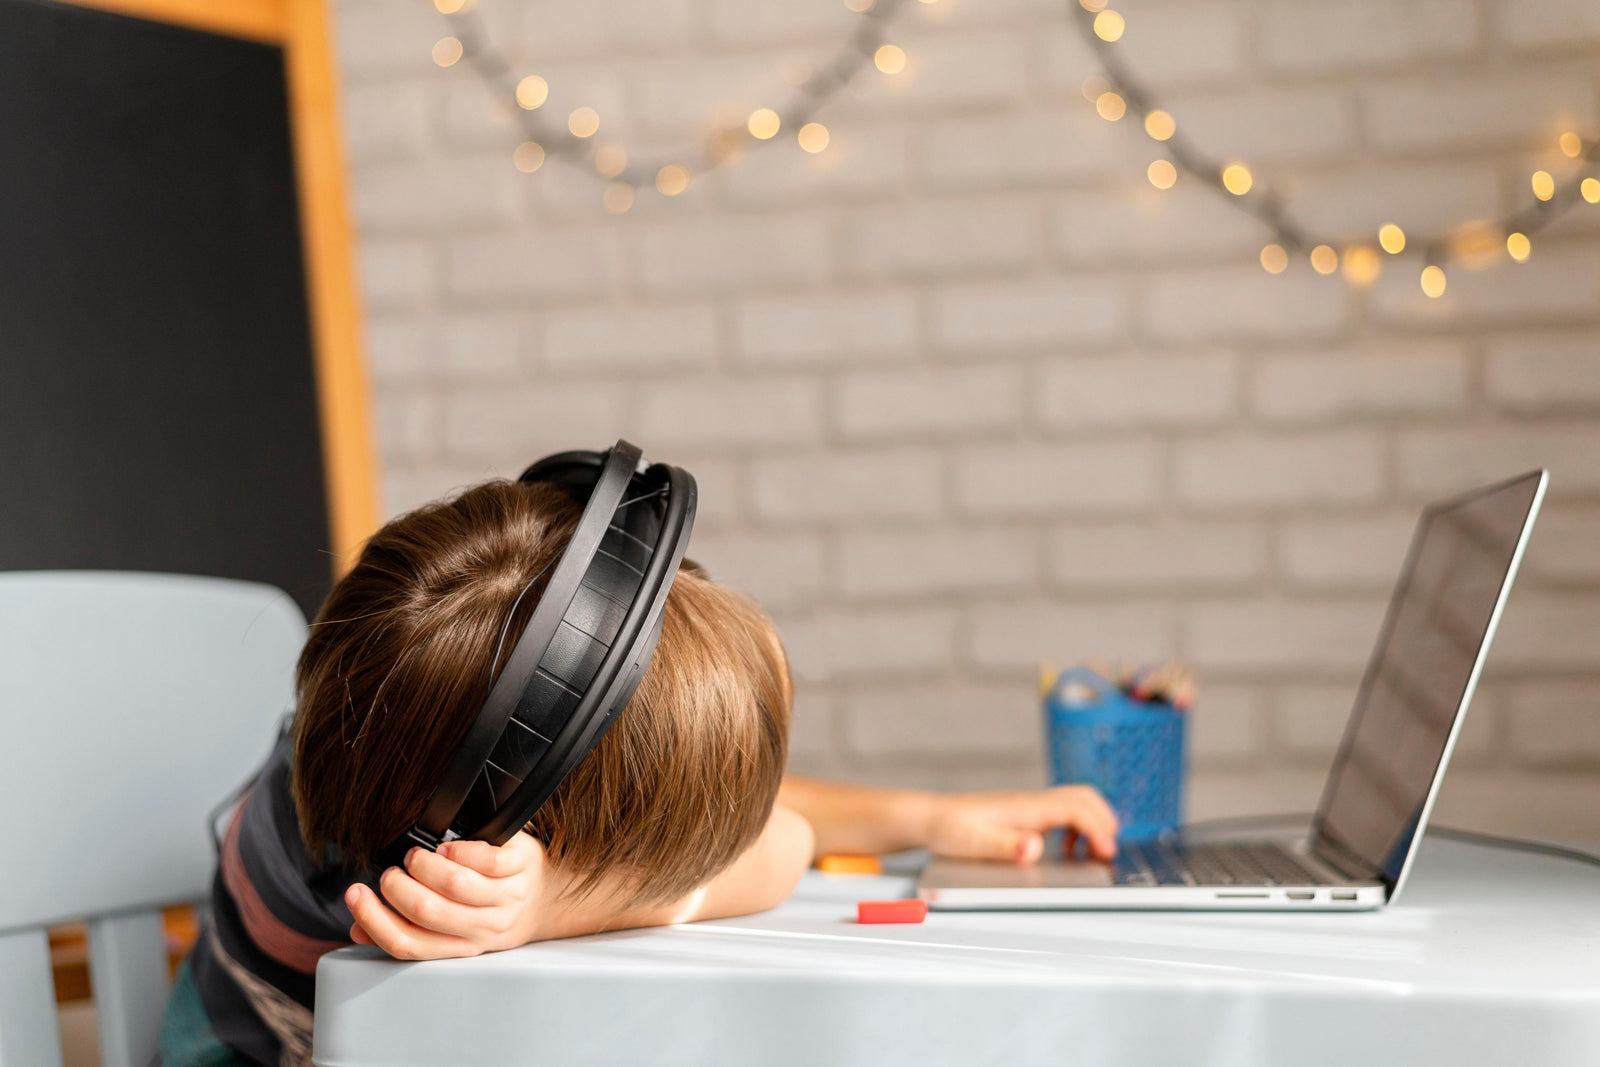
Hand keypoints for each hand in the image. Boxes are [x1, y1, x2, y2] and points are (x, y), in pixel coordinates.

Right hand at [345, 832, 547, 959]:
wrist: (547, 896)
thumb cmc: (492, 907)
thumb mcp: (453, 925)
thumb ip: (408, 925)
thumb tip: (359, 927)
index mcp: (461, 946)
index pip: (408, 944)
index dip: (374, 919)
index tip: (355, 894)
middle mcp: (484, 928)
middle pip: (426, 912)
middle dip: (397, 887)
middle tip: (393, 873)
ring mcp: (506, 898)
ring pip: (454, 885)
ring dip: (424, 865)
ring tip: (418, 858)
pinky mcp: (520, 868)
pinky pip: (484, 859)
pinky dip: (457, 850)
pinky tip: (448, 849)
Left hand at [922, 785, 1117, 863]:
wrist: (932, 817)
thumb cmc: (950, 828)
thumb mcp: (974, 842)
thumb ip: (1005, 845)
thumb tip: (1034, 848)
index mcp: (1025, 807)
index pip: (1075, 809)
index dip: (1097, 829)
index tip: (1106, 852)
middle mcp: (1032, 802)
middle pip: (1083, 797)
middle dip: (1105, 821)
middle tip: (1109, 853)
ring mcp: (1031, 806)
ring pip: (1076, 801)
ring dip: (1094, 822)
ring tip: (1096, 852)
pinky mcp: (1027, 814)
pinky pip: (1064, 812)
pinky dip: (1078, 828)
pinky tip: (1068, 850)